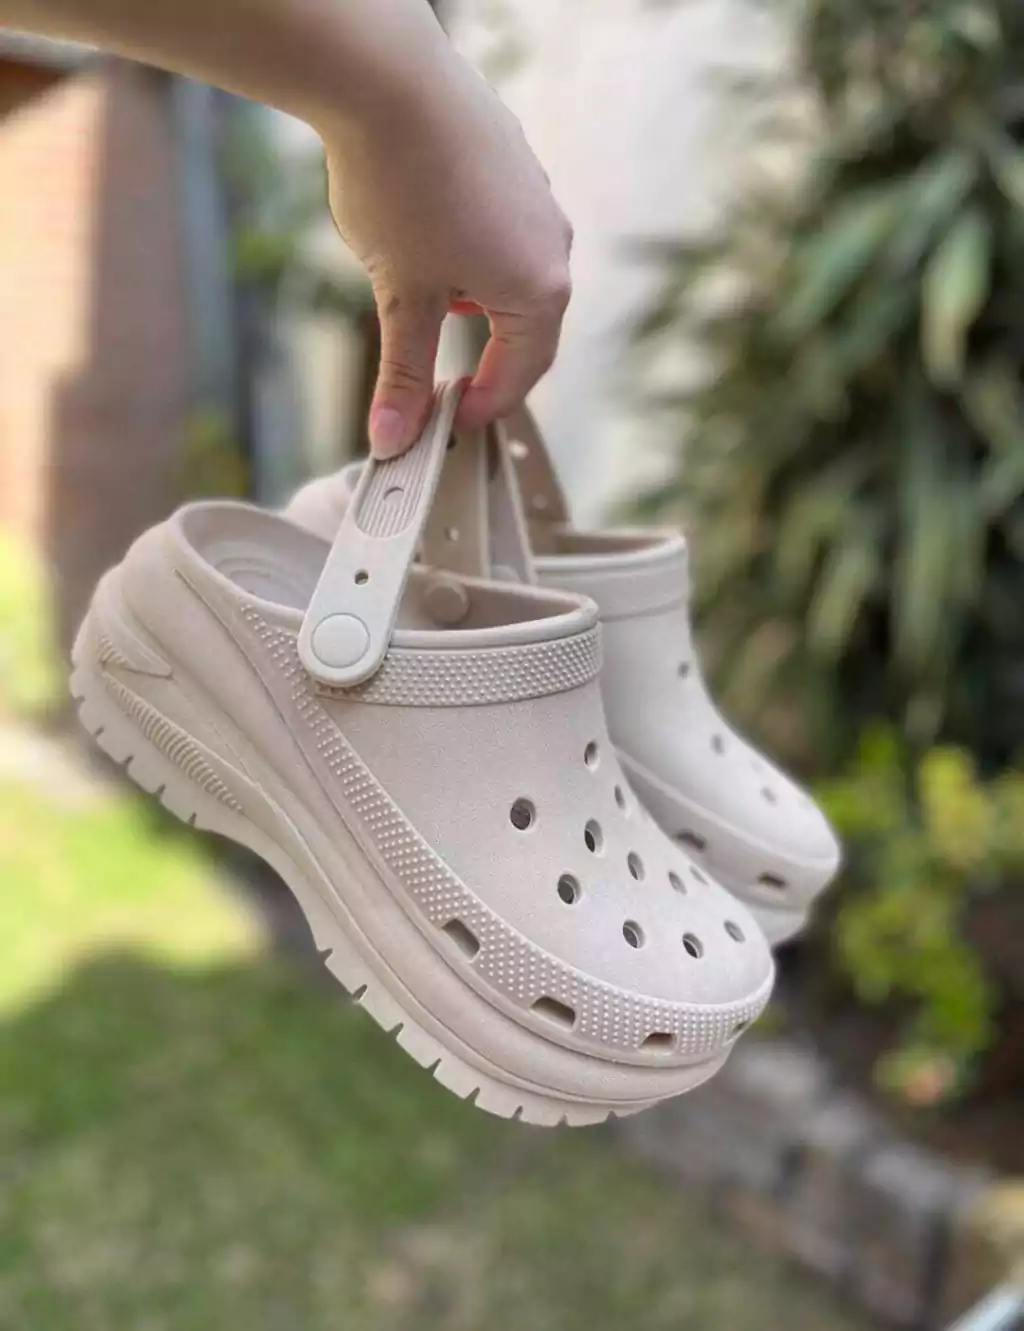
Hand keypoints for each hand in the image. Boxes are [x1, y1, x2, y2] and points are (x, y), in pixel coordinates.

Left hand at [321, 56, 572, 457]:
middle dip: (481, 359)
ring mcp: (537, 199)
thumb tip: (394, 439)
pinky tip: (423, 238)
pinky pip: (502, 231)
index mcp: (538, 290)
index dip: (481, 407)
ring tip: (418, 298)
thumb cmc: (399, 186)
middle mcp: (552, 245)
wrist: (387, 76)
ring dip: (472, 305)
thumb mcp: (399, 297)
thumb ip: (404, 373)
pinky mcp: (515, 163)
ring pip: (512, 276)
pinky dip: (470, 255)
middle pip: (525, 329)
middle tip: (436, 380)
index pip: (520, 374)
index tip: (445, 422)